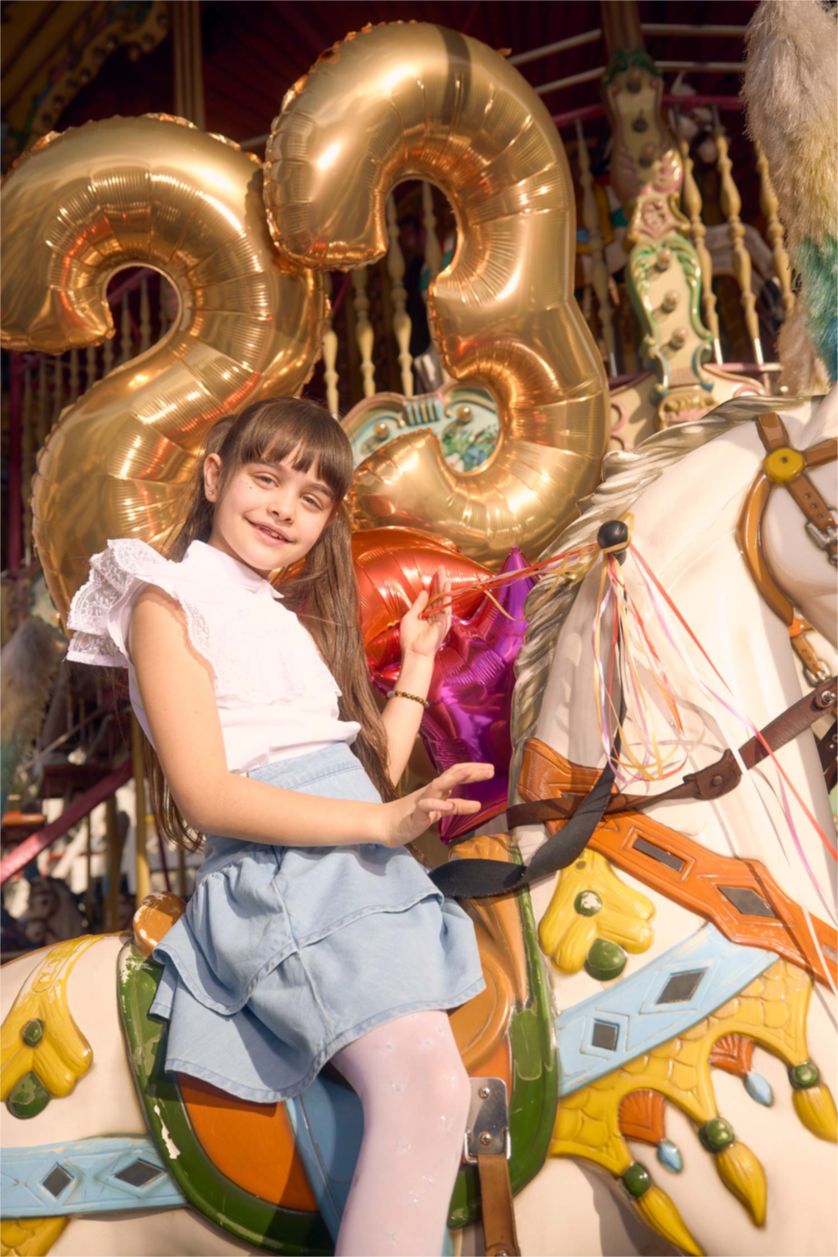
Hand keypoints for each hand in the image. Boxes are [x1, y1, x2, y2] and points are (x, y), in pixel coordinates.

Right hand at [377, 762, 494, 847]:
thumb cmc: (413, 815)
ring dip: (454, 778)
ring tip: (469, 773)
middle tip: (490, 769)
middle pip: (451, 775)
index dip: (473, 770)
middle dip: (469, 771)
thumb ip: (457, 806)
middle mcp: (431, 791)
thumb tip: (478, 805)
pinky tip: (449, 806)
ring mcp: (422, 801)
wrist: (385, 824)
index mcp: (438, 789)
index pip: (456, 774)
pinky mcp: (415, 815)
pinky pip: (426, 807)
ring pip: (438, 786)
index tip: (490, 768)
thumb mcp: (440, 811)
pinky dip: (437, 805)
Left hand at [399, 569, 451, 659]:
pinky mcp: (444, 621)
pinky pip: (446, 604)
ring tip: (445, 572)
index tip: (435, 574)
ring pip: (444, 597)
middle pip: (439, 595)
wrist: (415, 653)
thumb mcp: (410, 617)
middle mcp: (436, 615)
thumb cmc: (410, 639)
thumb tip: (424, 592)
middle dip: (440, 581)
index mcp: (427, 614)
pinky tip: (446, 584)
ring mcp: (441, 618)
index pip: (432, 597)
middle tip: (442, 568)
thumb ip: (418, 605)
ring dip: (444, 585)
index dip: (433, 585)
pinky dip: (446, 594)